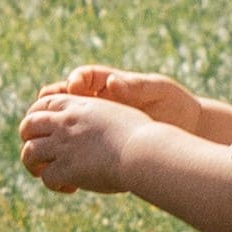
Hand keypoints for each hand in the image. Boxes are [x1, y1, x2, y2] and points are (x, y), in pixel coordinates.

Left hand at [15, 86, 151, 196]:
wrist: (143, 151)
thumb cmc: (140, 134)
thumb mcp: (115, 114)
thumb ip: (97, 117)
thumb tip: (96, 128)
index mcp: (76, 105)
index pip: (42, 105)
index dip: (36, 117)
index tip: (40, 130)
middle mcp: (65, 123)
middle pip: (27, 126)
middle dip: (27, 140)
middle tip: (38, 153)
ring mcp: (63, 146)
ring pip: (29, 153)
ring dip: (34, 165)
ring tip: (44, 174)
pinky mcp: (66, 169)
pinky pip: (47, 177)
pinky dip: (54, 185)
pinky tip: (70, 188)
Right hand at [42, 65, 231, 145]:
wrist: (186, 128)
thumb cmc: (174, 104)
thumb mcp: (157, 90)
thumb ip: (135, 86)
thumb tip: (113, 83)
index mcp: (110, 85)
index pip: (83, 78)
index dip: (73, 81)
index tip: (72, 86)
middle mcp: (98, 102)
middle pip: (64, 98)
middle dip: (52, 102)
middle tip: (45, 107)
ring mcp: (96, 123)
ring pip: (64, 122)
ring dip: (52, 127)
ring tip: (47, 132)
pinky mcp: (97, 143)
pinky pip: (75, 145)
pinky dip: (65, 148)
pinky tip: (65, 153)